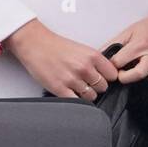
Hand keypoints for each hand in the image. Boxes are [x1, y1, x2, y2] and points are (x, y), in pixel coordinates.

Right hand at [3, 19, 117, 99]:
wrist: (35, 44)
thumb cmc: (56, 46)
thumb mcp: (82, 49)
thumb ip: (95, 62)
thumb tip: (107, 75)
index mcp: (92, 56)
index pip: (112, 75)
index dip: (108, 78)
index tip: (103, 78)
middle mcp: (84, 68)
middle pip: (103, 87)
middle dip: (96, 86)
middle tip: (87, 82)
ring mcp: (72, 79)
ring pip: (91, 96)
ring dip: (86, 94)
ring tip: (76, 87)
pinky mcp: (60, 89)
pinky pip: (77, 102)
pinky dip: (76, 101)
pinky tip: (71, 93)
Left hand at [108, 3, 147, 83]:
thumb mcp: (129, 31)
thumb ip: (113, 43)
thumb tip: (100, 54)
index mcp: (140, 44)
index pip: (119, 62)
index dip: (113, 65)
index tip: (112, 64)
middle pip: (134, 75)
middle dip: (123, 77)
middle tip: (121, 73)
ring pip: (145, 81)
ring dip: (136, 79)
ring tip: (133, 70)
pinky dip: (147, 78)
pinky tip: (144, 69)